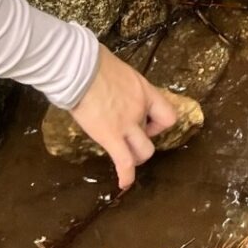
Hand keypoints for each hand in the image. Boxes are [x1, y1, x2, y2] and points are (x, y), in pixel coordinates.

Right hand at [68, 46, 181, 188]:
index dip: (158, 124)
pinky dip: (126, 176)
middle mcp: (141, 110)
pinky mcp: (110, 136)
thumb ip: (121, 86)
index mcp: (144, 91)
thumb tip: (109, 87)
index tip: (144, 122)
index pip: (167, 114)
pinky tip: (124, 184)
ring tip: (127, 159)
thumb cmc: (92, 62)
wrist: (79, 67)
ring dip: (136, 158)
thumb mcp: (118, 71)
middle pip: (154, 136)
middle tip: (129, 138)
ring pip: (143, 152)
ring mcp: (127, 124)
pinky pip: (124, 162)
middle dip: (144, 141)